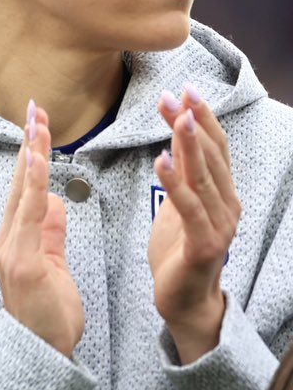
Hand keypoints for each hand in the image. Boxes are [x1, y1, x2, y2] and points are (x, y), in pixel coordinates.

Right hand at [0, 101, 84, 356]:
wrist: (42, 354)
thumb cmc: (49, 317)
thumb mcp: (54, 268)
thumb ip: (52, 235)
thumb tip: (55, 205)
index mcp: (16, 240)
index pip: (26, 189)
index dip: (31, 156)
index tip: (38, 126)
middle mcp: (7, 239)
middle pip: (20, 183)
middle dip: (28, 144)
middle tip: (34, 109)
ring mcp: (11, 248)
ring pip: (23, 191)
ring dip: (31, 154)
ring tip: (37, 122)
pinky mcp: (21, 259)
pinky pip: (29, 213)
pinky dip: (34, 183)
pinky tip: (40, 159)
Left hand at [152, 84, 239, 362]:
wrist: (184, 300)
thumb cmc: (179, 252)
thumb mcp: (178, 206)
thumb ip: (182, 177)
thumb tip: (174, 143)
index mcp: (223, 194)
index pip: (214, 149)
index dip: (202, 118)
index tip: (185, 89)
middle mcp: (228, 205)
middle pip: (212, 156)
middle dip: (194, 122)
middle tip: (177, 93)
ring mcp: (220, 224)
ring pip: (205, 177)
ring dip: (189, 144)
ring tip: (175, 116)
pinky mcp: (205, 244)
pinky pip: (189, 207)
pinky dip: (175, 182)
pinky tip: (161, 159)